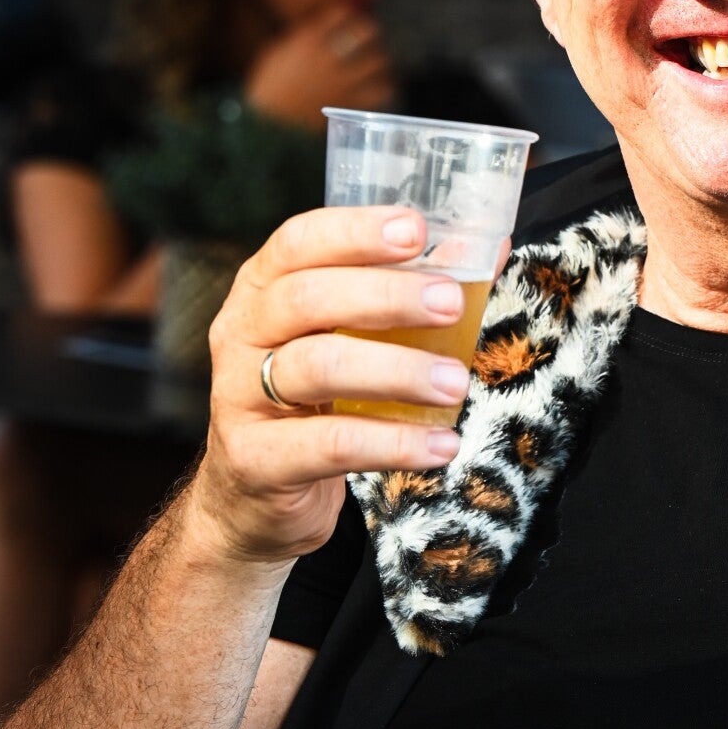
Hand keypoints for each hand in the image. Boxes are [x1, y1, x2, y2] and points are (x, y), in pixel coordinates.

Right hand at [191, 205, 470, 567]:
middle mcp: (242, 333)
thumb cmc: (312, 405)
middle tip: (450, 304)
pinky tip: (441, 445)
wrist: (254, 499)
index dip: (355, 231)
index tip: (417, 229)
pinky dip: (393, 445)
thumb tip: (487, 251)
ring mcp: (240, 396)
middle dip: (386, 296)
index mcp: (263, 290)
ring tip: (456, 384)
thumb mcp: (345, 341)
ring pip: (317, 367)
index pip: (299, 241)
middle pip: (307, 297)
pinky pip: (330, 445)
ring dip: (396, 372)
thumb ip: (404, 300)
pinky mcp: (256, 459)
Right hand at [244, 2, 394, 127]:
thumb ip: (302, 39)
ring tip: (378, 64)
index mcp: (307, 41)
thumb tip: (321, 28)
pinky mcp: (349, 104)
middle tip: (369, 38)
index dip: (348, 12)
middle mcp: (327, 58)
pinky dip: (384, 87)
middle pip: (365, 33)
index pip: (340, 13)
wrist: (270, 125)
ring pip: (377, 62)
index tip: (349, 16)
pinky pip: (379, 92)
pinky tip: (381, 87)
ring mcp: (341, 82)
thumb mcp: (278, 53)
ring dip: (380, 60)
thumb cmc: (269, 88)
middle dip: (370, 32)